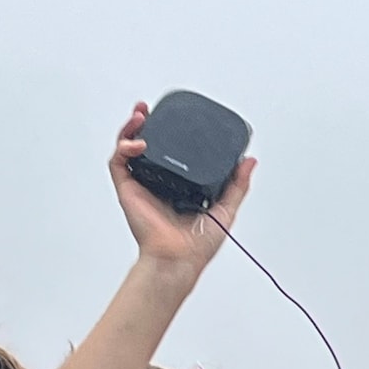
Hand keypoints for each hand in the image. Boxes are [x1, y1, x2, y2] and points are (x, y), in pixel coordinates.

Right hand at [108, 101, 254, 275]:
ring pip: (128, 148)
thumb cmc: (197, 245)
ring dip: (130, 128)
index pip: (169, 151)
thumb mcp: (225, 209)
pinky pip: (119, 163)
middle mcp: (157, 183)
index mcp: (177, 185)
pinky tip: (139, 143)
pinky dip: (125, 148)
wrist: (179, 258)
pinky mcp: (128, 190)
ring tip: (140, 115)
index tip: (174, 117)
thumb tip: (249, 162)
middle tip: (148, 109)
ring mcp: (141, 185)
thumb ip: (237, 185)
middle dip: (144, 123)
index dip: (168, 132)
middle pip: (145, 145)